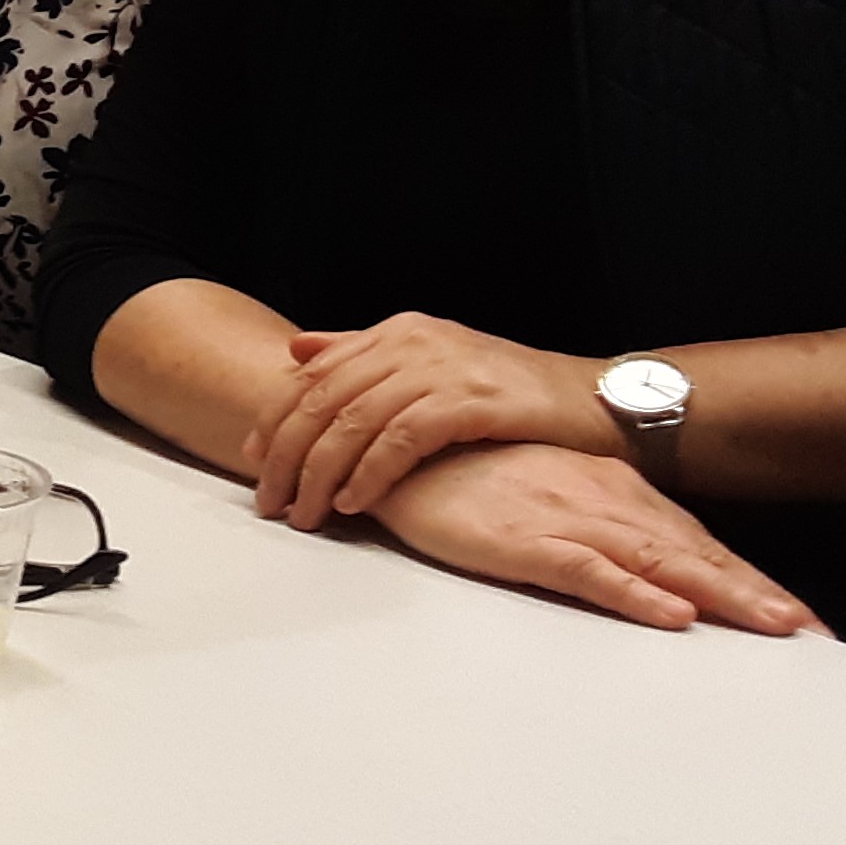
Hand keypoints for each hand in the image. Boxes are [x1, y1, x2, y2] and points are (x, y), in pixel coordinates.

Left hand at [244, 311, 615, 526]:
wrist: (594, 399)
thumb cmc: (510, 391)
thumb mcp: (431, 362)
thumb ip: (362, 354)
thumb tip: (296, 348)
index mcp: (396, 332)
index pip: (312, 374)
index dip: (274, 418)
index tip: (250, 459)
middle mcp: (412, 343)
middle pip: (323, 399)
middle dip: (286, 454)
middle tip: (268, 500)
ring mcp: (441, 369)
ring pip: (354, 422)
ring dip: (320, 473)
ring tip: (303, 512)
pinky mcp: (470, 400)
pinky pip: (401, 440)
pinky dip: (370, 473)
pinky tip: (354, 502)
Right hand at [366, 442, 816, 636]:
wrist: (395, 448)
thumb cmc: (462, 473)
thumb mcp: (538, 489)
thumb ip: (584, 514)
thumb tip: (631, 555)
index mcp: (603, 486)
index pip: (689, 536)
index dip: (742, 574)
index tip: (791, 612)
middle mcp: (598, 498)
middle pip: (692, 551)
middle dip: (753, 591)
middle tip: (806, 629)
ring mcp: (565, 518)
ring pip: (660, 562)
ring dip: (721, 594)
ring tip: (770, 625)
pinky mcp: (523, 540)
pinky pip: (590, 572)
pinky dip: (634, 592)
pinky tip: (671, 612)